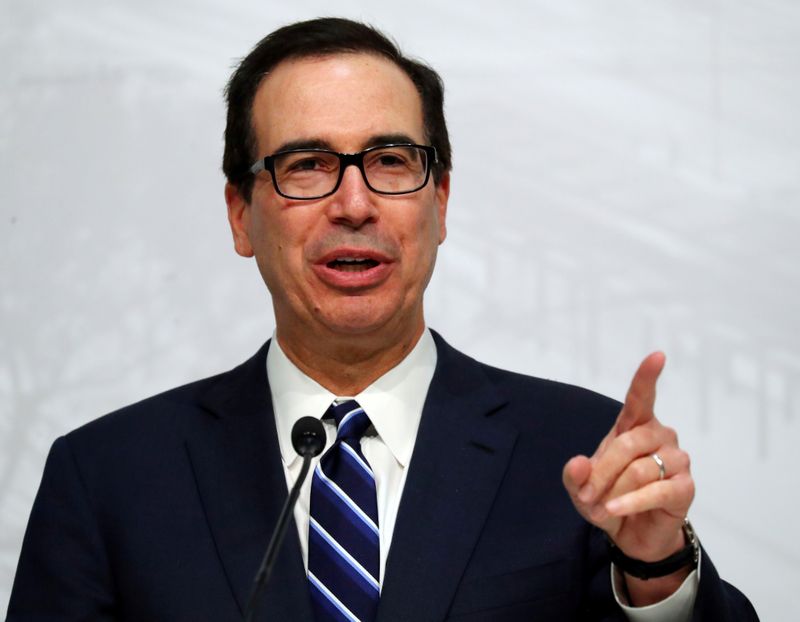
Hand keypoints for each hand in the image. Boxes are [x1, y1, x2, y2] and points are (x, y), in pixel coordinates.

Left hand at [562, 353, 694, 601]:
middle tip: (587, 496)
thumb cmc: (609, 499)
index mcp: (634, 427)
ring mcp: (677, 460)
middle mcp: (659, 436)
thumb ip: (574, 475)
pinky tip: (616, 511)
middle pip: (627, 444)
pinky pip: (656, 491)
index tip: (657, 355)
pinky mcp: (685, 487)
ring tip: (603, 508)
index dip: (647, 376)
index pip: (641, 397)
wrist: (632, 535)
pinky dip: (630, 502)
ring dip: (614, 492)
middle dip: (601, 473)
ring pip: (639, 470)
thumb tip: (578, 463)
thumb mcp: (580, 489)